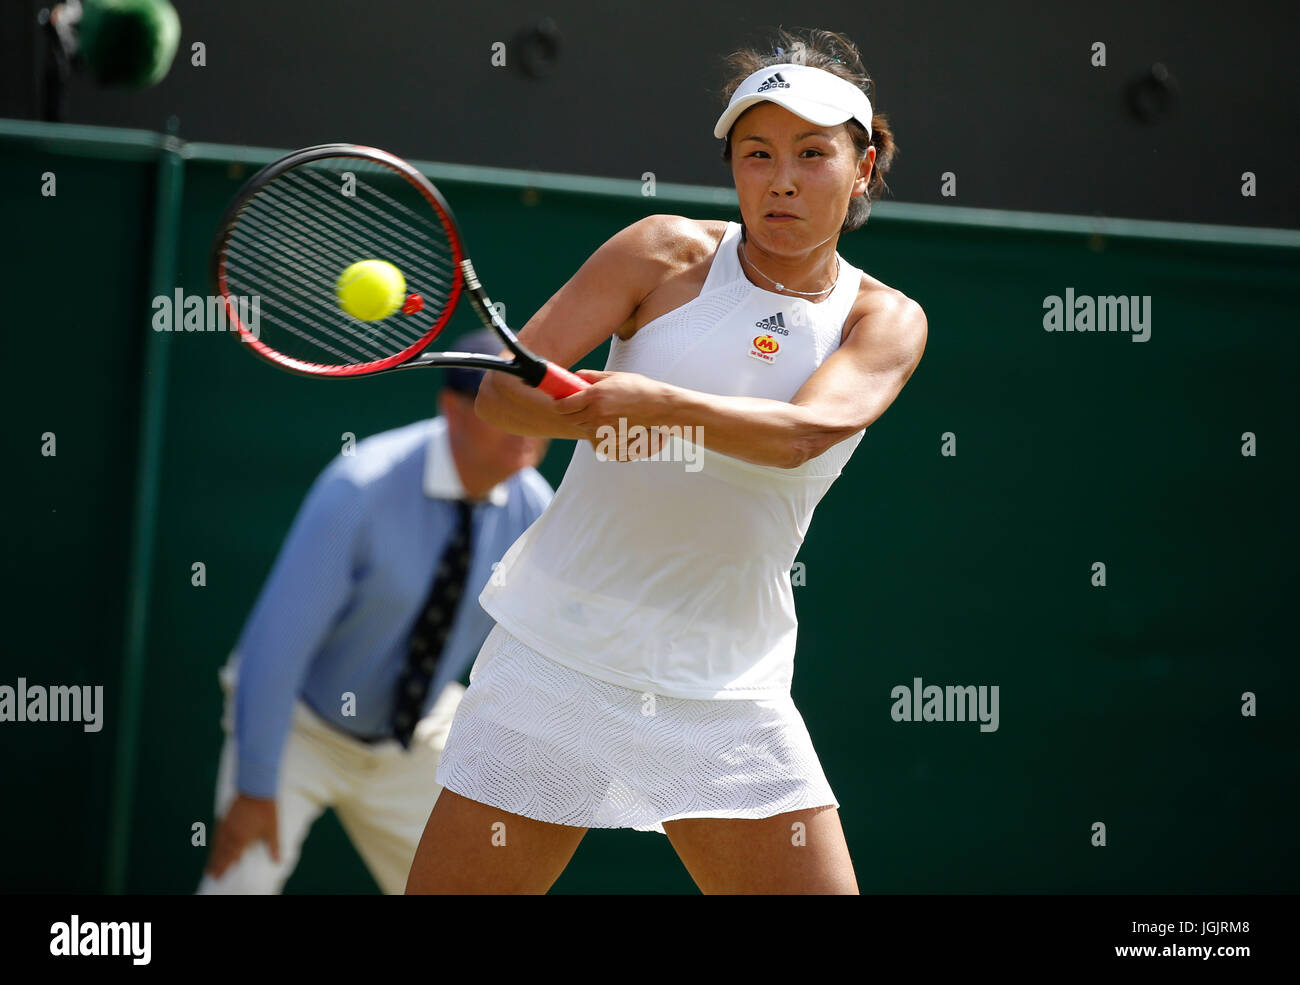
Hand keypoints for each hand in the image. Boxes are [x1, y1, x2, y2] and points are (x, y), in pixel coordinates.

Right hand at [205, 794, 279, 877]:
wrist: (256, 789)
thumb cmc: (266, 810)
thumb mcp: (273, 829)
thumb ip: (274, 846)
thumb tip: (278, 862)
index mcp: (241, 839)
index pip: (231, 858)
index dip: (224, 868)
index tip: (218, 876)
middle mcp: (231, 834)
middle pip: (221, 852)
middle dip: (215, 864)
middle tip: (210, 874)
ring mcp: (227, 824)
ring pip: (218, 843)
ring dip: (213, 854)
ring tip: (210, 863)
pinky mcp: (226, 816)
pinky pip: (218, 832)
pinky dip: (215, 841)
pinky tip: (215, 842)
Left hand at [551, 370, 674, 457]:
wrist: (658, 406)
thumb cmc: (638, 388)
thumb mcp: (613, 377)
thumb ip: (591, 376)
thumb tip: (575, 375)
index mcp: (594, 395)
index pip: (564, 405)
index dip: (557, 404)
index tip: (557, 401)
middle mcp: (596, 412)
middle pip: (569, 418)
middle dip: (566, 412)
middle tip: (570, 405)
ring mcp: (603, 426)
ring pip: (581, 425)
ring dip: (581, 418)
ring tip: (591, 409)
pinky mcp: (610, 435)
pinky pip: (594, 432)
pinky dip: (593, 426)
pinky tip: (603, 417)